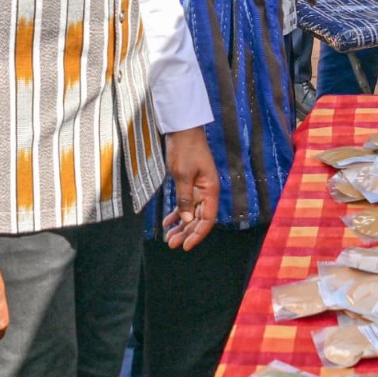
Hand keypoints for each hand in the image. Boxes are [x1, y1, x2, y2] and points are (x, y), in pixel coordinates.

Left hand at [162, 128, 219, 249]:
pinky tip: (167, 222)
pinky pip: (185, 204)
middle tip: (172, 244)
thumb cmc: (185, 149)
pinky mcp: (190, 184)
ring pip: (191, 213)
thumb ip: (184, 198)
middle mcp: (207, 192)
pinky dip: (177, 214)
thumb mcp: (182, 174)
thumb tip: (186, 220)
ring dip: (181, 226)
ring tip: (169, 238)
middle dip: (186, 233)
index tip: (186, 246)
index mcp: (210, 190)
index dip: (198, 234)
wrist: (183, 130)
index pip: (207, 219)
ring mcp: (199, 188)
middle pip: (199, 219)